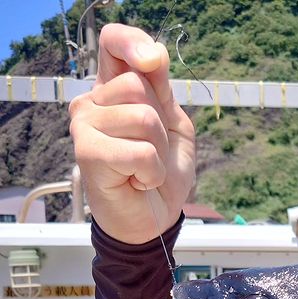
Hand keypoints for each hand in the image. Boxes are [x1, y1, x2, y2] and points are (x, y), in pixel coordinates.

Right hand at [69, 24, 195, 243]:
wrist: (154, 218)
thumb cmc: (162, 173)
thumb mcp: (175, 125)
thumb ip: (164, 89)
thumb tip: (154, 55)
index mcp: (114, 88)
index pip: (114, 42)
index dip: (133, 43)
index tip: (153, 62)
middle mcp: (93, 101)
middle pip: (139, 86)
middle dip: (161, 124)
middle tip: (153, 151)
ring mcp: (85, 125)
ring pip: (143, 118)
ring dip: (158, 152)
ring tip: (145, 168)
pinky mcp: (87, 152)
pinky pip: (140, 151)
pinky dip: (152, 172)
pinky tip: (139, 181)